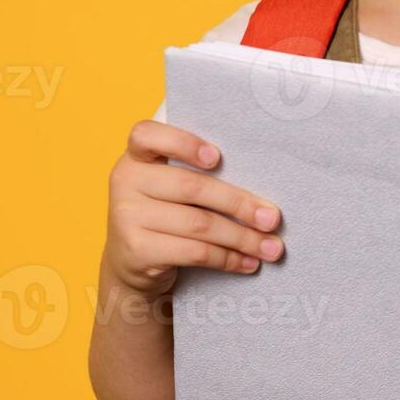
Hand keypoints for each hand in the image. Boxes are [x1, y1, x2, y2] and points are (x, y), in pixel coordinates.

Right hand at [103, 120, 284, 296]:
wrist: (131, 263)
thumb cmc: (165, 214)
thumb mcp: (170, 187)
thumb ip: (198, 173)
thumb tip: (264, 185)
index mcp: (137, 157)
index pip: (147, 135)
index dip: (183, 143)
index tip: (217, 158)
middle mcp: (126, 182)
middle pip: (191, 187)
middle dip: (240, 204)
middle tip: (273, 218)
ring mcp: (127, 217)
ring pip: (199, 224)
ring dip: (243, 238)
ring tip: (272, 247)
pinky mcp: (137, 251)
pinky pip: (194, 252)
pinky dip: (228, 258)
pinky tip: (249, 262)